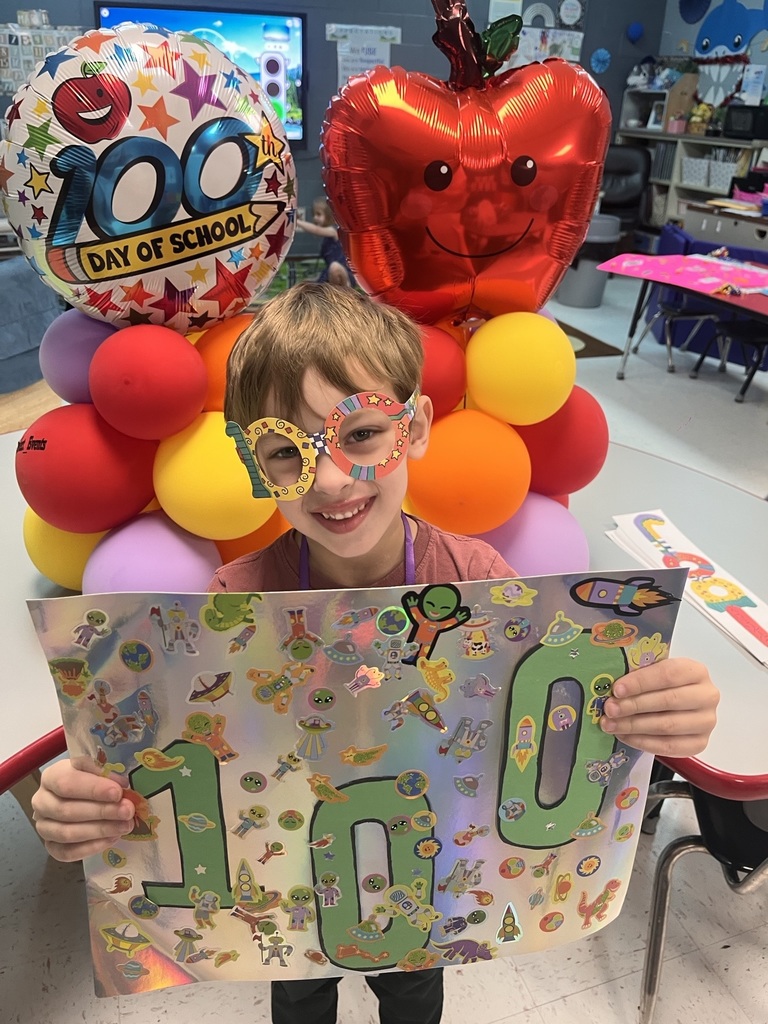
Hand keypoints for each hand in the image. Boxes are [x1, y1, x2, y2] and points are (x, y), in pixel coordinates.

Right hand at [31, 758, 134, 861]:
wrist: (84, 799)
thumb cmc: (93, 780)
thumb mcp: (97, 769)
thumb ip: (106, 773)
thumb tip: (121, 784)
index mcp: (51, 777)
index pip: (66, 783)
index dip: (92, 789)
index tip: (117, 793)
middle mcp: (42, 802)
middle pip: (67, 810)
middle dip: (101, 811)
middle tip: (127, 811)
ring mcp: (44, 826)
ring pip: (66, 833)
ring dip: (99, 830)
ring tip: (125, 826)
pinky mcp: (50, 846)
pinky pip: (66, 852)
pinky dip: (91, 847)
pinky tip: (112, 838)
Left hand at [600, 657, 718, 755]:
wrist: (681, 707)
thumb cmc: (663, 686)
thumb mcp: (654, 673)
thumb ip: (640, 675)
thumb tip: (613, 687)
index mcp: (696, 671)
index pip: (667, 674)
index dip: (640, 682)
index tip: (617, 690)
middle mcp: (707, 696)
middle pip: (668, 701)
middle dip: (634, 705)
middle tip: (610, 709)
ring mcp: (706, 722)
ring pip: (667, 725)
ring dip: (634, 726)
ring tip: (611, 724)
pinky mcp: (700, 743)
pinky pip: (669, 746)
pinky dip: (642, 742)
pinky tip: (624, 736)